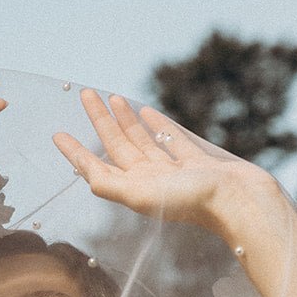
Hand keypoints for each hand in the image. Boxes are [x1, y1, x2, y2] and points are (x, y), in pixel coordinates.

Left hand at [53, 91, 277, 234]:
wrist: (239, 200)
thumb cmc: (192, 202)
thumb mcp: (142, 195)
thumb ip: (110, 185)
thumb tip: (85, 174)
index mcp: (133, 189)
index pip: (96, 167)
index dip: (75, 152)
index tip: (57, 134)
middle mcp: (150, 181)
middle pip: (117, 146)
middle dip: (100, 121)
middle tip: (86, 95)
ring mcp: (173, 172)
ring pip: (142, 141)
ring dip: (125, 121)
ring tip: (112, 99)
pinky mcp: (195, 163)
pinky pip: (170, 139)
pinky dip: (157, 125)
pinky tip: (146, 112)